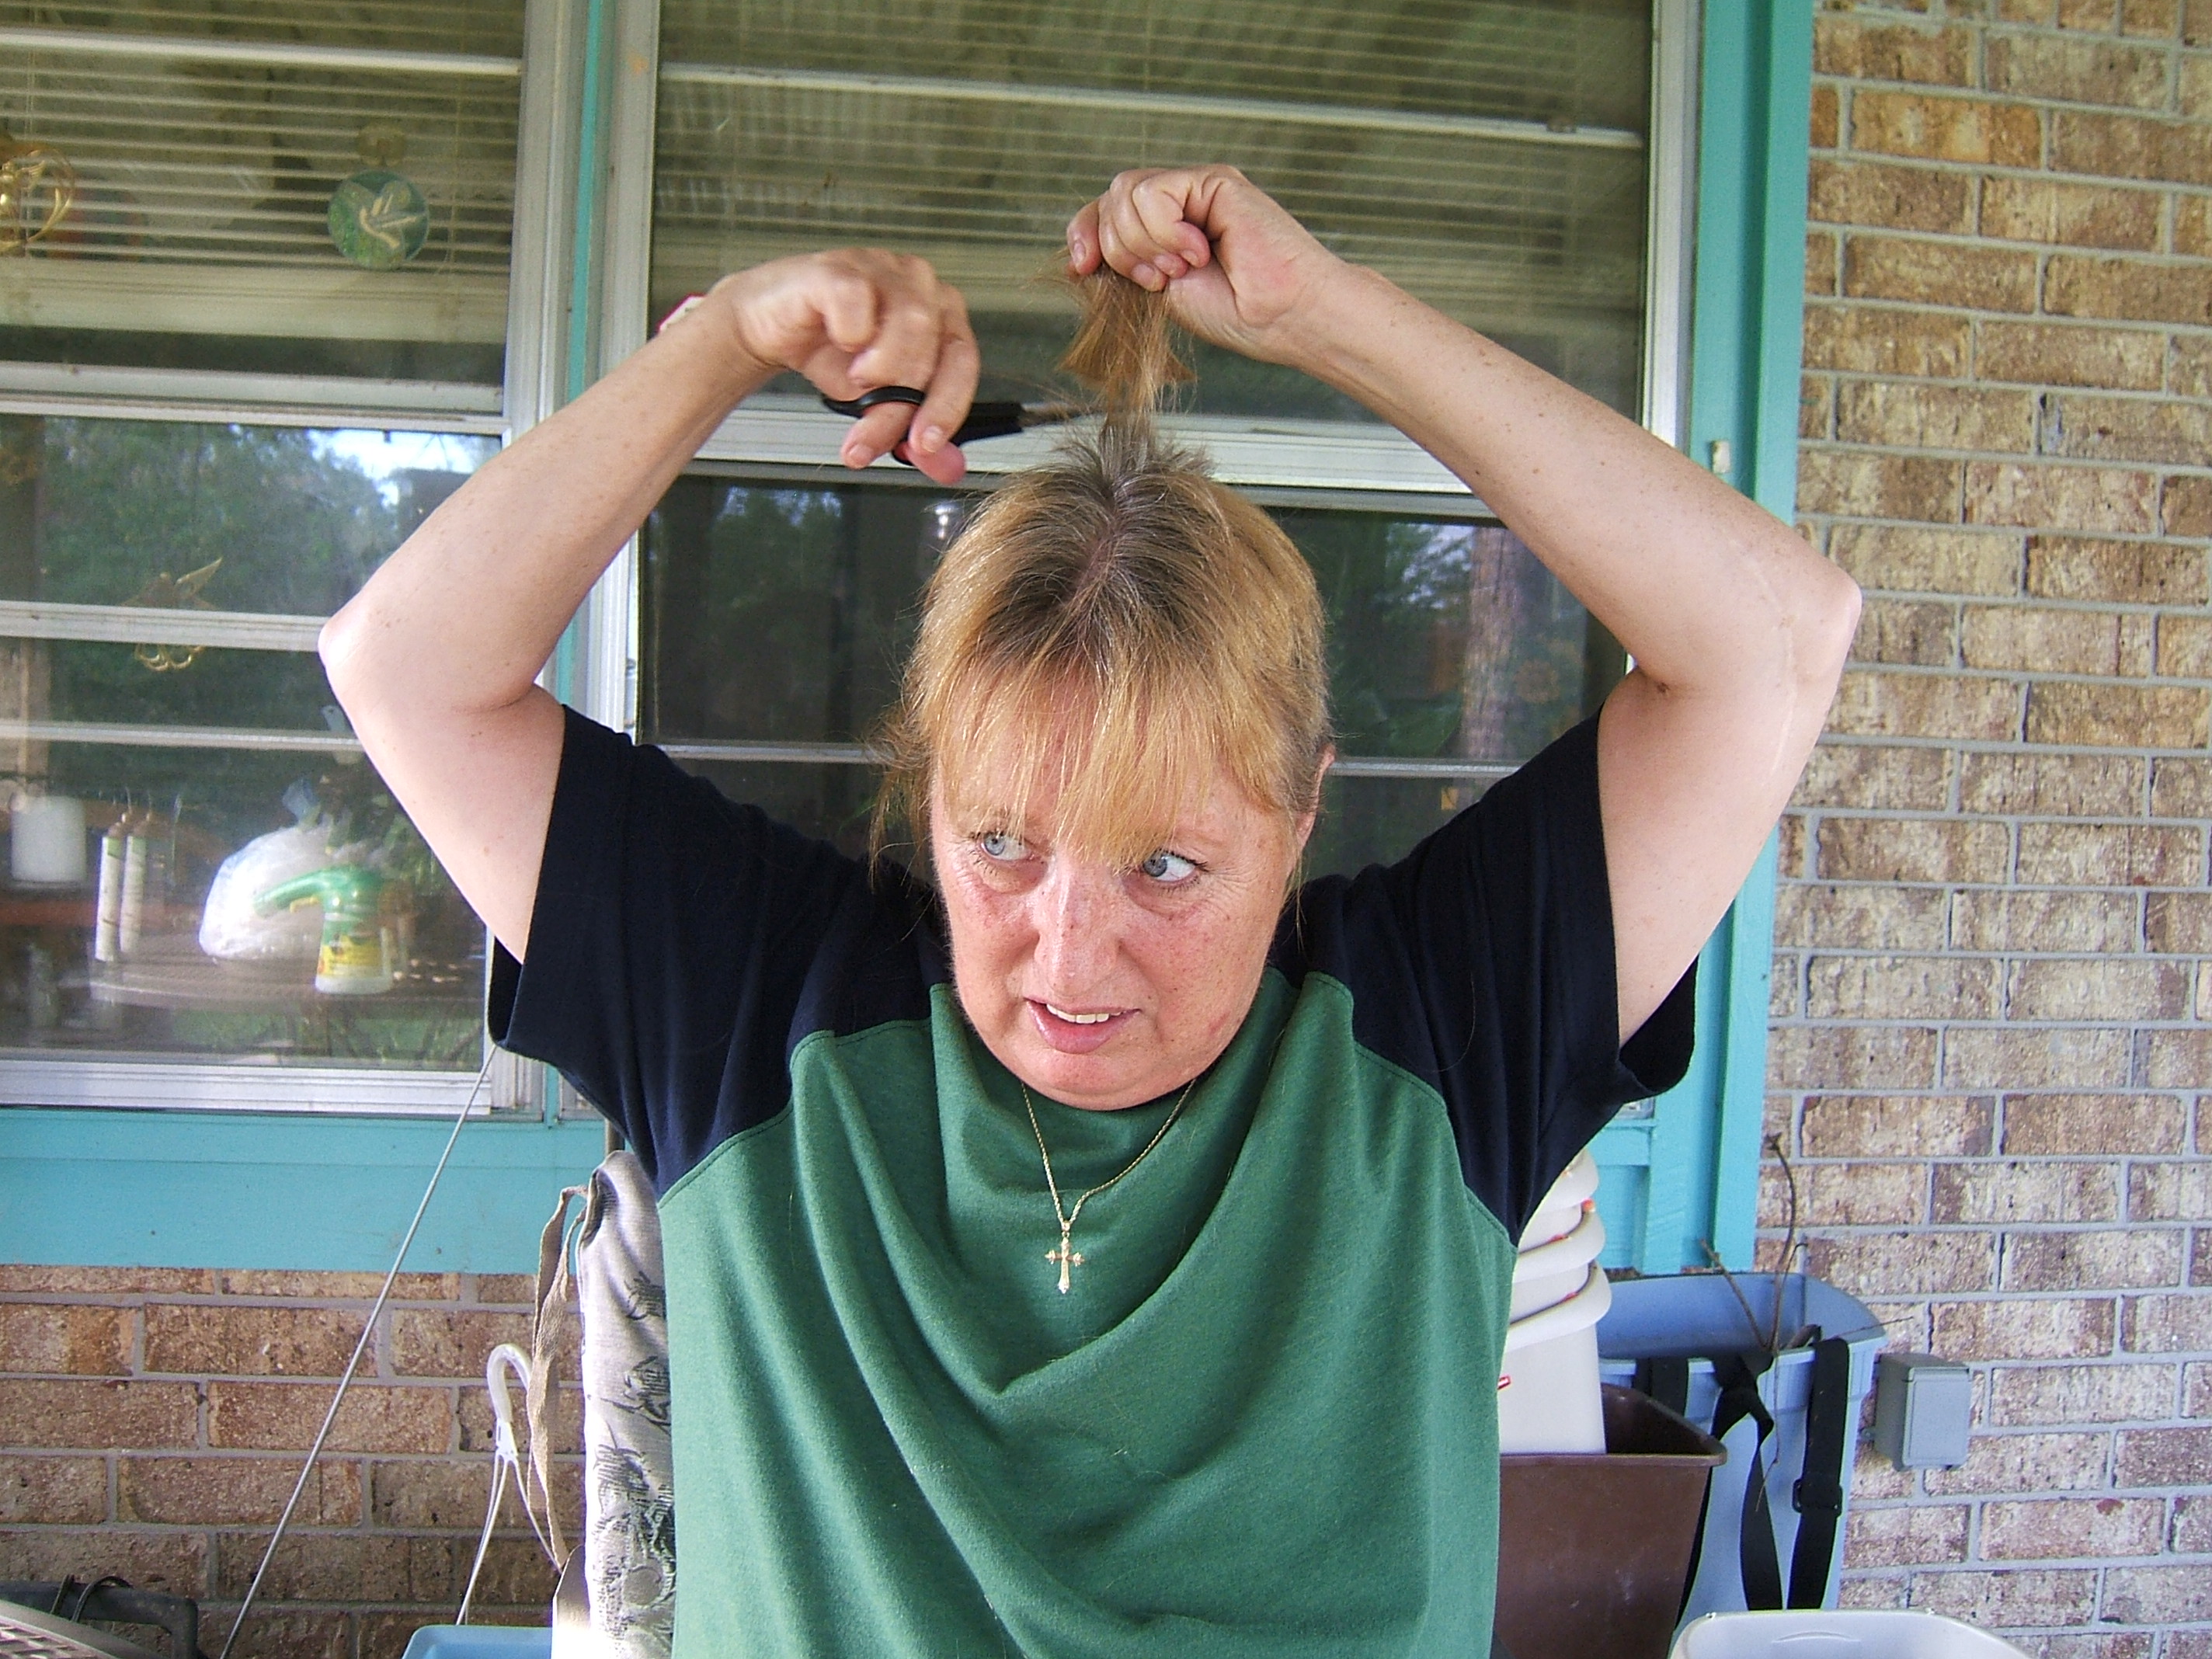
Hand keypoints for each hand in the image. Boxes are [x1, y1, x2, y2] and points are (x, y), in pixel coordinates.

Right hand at [704, 249, 979, 484]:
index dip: (948, 407)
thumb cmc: (830, 353)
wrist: (769, 328)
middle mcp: (918, 285)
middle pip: (935, 347)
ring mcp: (880, 267)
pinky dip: (852, 331)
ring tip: (856, 383)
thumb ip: (912, 433)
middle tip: (869, 437)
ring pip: (910, 321)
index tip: (925, 446)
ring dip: (884, 369)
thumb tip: (947, 468)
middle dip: (902, 405)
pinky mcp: (837, 268)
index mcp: (940, 314)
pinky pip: (859, 298)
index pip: (962, 360)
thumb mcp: (876, 403)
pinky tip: (841, 342)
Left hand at [1065, 167, 1347, 365]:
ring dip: (1143, 243)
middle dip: (1119, 250)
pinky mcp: (1213, 179)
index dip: (1083, 234)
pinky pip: (1153, 192)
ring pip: (1124, 192)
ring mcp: (1195, 188)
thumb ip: (1124, 265)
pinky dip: (1165, 231)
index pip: (1102, 212)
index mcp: (1162, 230)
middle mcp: (1178, 203)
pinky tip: (1200, 249)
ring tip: (1184, 267)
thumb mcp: (1159, 293)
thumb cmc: (1235, 313)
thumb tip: (1080, 257)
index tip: (1082, 267)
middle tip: (1161, 280)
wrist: (1282, 316)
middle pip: (1108, 200)